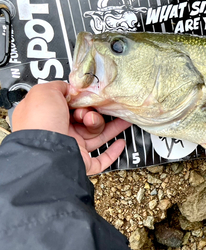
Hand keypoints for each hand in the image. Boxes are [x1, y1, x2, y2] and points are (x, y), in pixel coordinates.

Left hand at [12, 81, 130, 174]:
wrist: (45, 152)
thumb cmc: (41, 122)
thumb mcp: (45, 92)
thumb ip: (58, 86)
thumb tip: (70, 88)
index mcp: (48, 117)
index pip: (70, 106)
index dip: (81, 100)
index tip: (89, 97)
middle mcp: (59, 133)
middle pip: (85, 120)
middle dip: (94, 114)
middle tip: (90, 113)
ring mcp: (71, 148)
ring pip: (95, 135)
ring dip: (107, 127)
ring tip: (110, 121)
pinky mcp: (82, 163)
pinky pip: (101, 159)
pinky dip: (113, 151)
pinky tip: (120, 142)